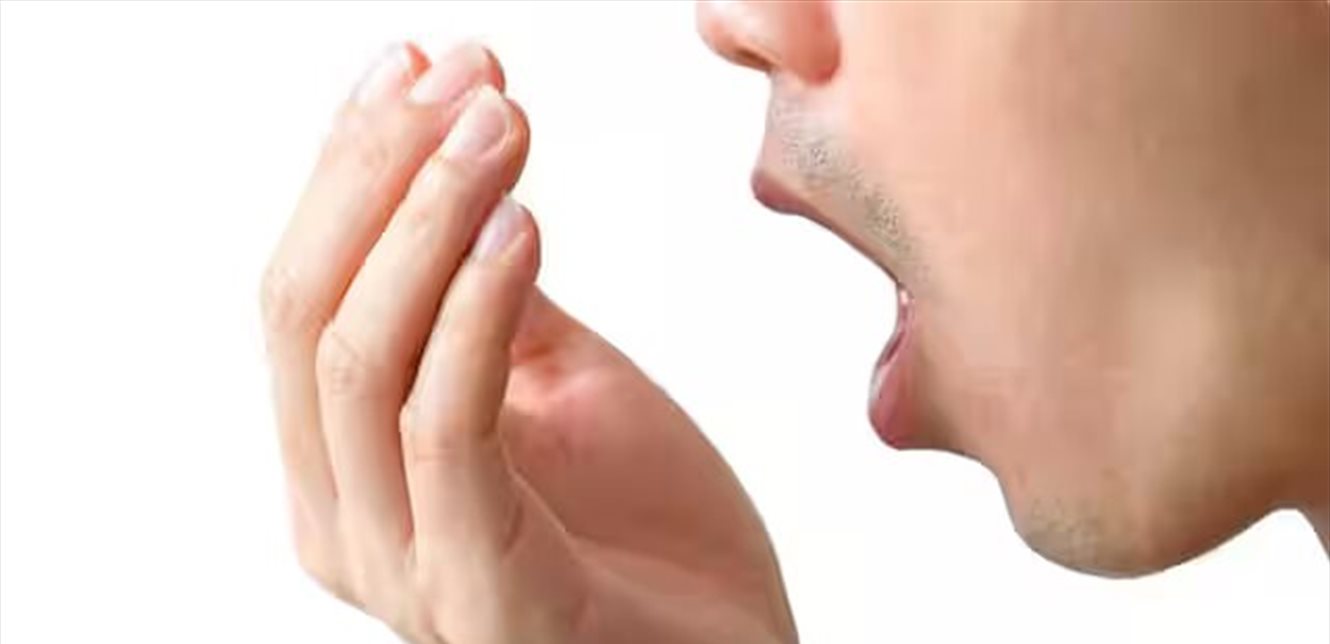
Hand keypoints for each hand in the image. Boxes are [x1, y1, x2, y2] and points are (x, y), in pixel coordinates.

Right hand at [260, 42, 795, 642]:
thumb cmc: (652, 537)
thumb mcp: (563, 390)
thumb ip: (491, 307)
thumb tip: (460, 177)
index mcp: (346, 467)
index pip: (304, 293)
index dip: (351, 167)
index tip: (420, 60)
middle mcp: (343, 519)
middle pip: (303, 312)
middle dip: (375, 170)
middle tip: (458, 70)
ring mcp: (402, 567)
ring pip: (357, 359)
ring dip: (424, 218)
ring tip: (497, 121)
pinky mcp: (481, 598)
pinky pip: (446, 430)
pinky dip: (473, 311)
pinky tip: (522, 225)